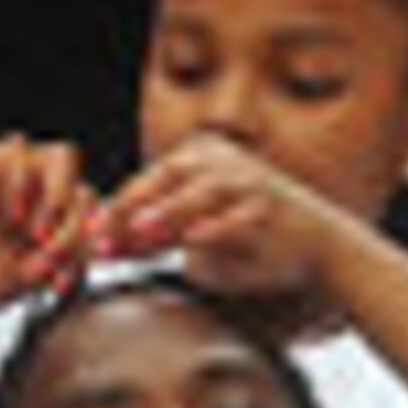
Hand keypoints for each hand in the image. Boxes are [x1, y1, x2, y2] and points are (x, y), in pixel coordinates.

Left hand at [91, 140, 360, 321]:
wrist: (319, 247)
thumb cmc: (253, 240)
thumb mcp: (195, 236)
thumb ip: (155, 235)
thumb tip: (104, 243)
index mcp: (199, 160)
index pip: (148, 182)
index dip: (115, 208)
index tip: (87, 235)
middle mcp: (222, 163)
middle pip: (167, 179)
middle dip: (131, 208)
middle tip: (101, 233)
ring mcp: (248, 182)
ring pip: (199, 193)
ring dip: (168, 212)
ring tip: (140, 231)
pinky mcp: (270, 207)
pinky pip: (238, 216)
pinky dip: (215, 227)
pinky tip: (195, 239)